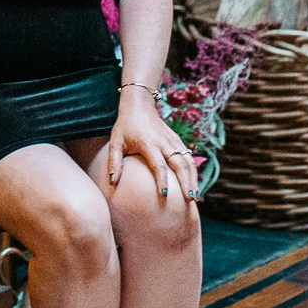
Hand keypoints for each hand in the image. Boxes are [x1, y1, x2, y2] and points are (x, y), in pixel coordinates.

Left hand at [106, 86, 198, 202]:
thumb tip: (112, 183)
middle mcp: (164, 142)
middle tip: (189, 200)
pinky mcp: (177, 140)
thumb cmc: (125, 126)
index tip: (165, 196)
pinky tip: (193, 184)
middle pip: (180, 164)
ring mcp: (173, 140)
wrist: (139, 106)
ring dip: (193, 178)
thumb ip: (113, 162)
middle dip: (186, 182)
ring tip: (195, 196)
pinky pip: (189, 156)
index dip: (162, 181)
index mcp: (149, 143)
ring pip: (188, 161)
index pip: (159, 165)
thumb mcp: (115, 143)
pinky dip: (193, 170)